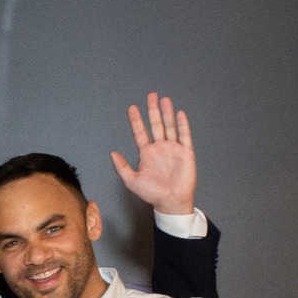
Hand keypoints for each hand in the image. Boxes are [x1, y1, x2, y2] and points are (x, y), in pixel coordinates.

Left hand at [109, 92, 195, 216]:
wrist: (170, 201)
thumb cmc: (151, 193)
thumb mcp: (132, 181)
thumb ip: (122, 167)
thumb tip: (112, 153)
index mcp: (146, 153)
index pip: (140, 132)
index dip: (136, 120)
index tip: (132, 108)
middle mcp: (160, 148)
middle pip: (156, 124)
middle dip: (153, 110)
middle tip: (151, 95)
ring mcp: (173, 148)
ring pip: (170, 126)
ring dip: (167, 113)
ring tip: (164, 99)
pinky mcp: (185, 152)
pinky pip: (184, 135)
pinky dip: (182, 124)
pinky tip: (179, 113)